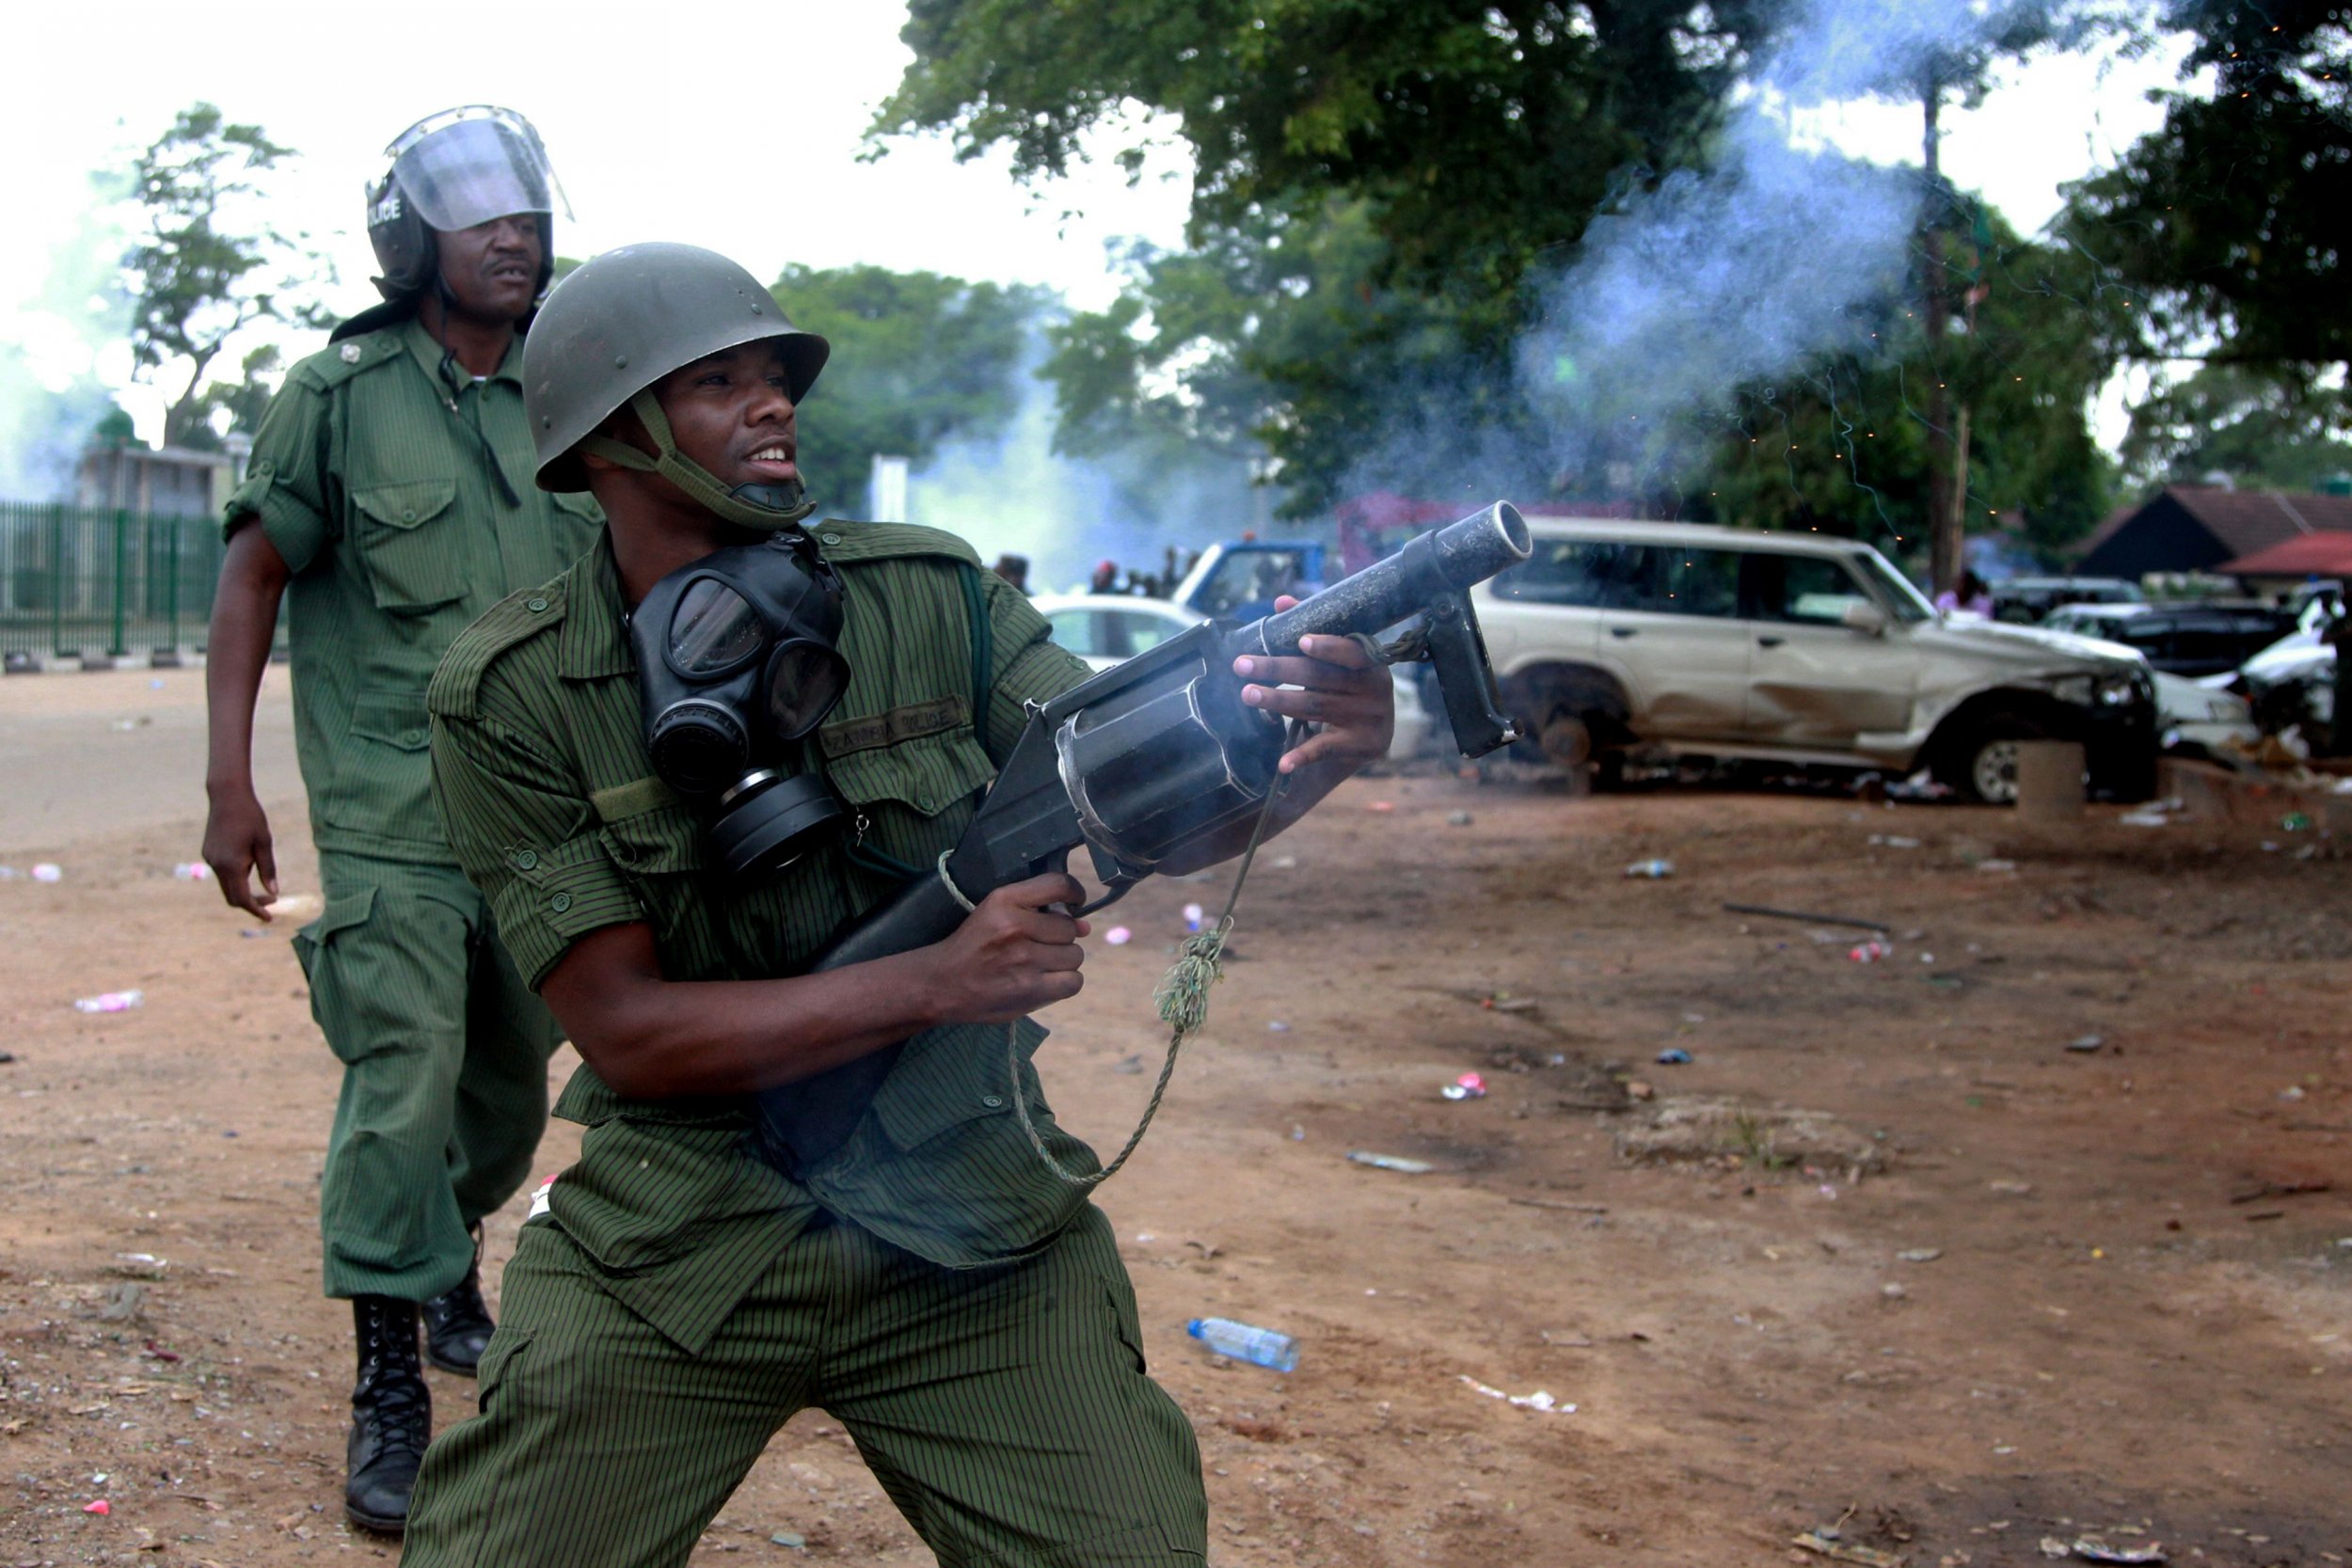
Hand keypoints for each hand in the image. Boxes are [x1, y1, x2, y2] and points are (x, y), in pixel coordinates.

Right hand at [202, 783, 278, 919]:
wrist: (227, 796)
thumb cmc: (251, 817)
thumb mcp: (264, 843)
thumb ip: (268, 869)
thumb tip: (274, 892)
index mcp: (232, 865)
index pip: (242, 898)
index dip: (256, 909)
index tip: (269, 917)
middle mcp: (217, 865)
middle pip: (231, 896)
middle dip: (251, 903)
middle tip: (272, 901)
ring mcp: (210, 859)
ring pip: (226, 885)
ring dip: (243, 890)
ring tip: (262, 885)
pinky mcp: (208, 852)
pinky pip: (222, 873)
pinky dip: (235, 878)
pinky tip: (248, 867)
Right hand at [920, 871, 1092, 1024]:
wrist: (942, 984)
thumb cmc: (972, 947)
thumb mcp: (994, 912)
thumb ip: (1038, 911)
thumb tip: (1085, 925)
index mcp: (1004, 901)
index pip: (1059, 884)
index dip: (1075, 893)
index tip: (1074, 902)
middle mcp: (1016, 927)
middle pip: (1070, 928)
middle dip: (1060, 937)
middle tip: (1039, 945)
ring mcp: (1025, 960)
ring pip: (1075, 955)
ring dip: (1062, 961)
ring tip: (1039, 965)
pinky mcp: (1030, 990)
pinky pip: (1073, 982)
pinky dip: (1065, 982)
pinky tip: (1046, 981)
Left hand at [1232, 596, 1395, 774]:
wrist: (1370, 737)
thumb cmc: (1348, 687)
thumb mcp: (1337, 661)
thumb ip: (1312, 631)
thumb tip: (1281, 602)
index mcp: (1372, 662)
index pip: (1351, 652)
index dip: (1327, 647)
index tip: (1299, 641)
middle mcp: (1375, 689)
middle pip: (1320, 678)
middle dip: (1278, 669)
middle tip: (1242, 666)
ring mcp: (1369, 719)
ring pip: (1315, 708)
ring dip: (1278, 701)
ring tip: (1247, 694)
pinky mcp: (1360, 746)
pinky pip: (1325, 749)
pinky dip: (1302, 756)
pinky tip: (1282, 763)